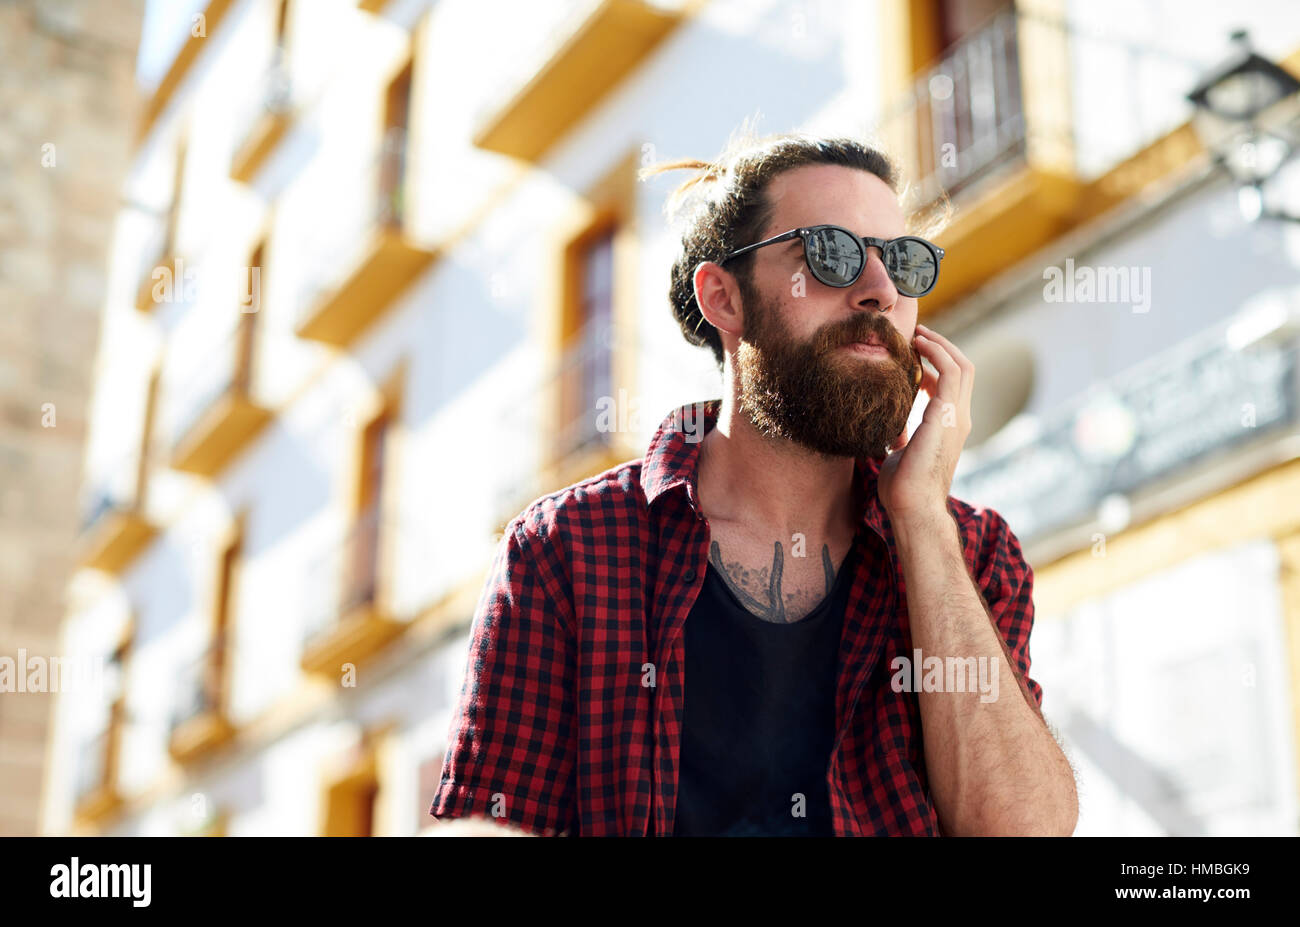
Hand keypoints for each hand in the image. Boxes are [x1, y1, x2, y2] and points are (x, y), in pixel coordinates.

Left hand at [877, 322, 973, 525]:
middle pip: (963, 370)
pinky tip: (918, 345)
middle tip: (917, 335)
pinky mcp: (949, 415)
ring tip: (918, 334)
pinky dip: (938, 353)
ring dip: (941, 345)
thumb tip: (886, 429)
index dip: (935, 365)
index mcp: (950, 426)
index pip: (953, 385)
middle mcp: (959, 418)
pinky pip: (951, 372)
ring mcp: (957, 417)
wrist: (912, 506)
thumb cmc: (904, 488)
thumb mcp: (900, 453)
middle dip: (942, 348)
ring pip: (962, 366)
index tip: (913, 355)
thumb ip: (899, 437)